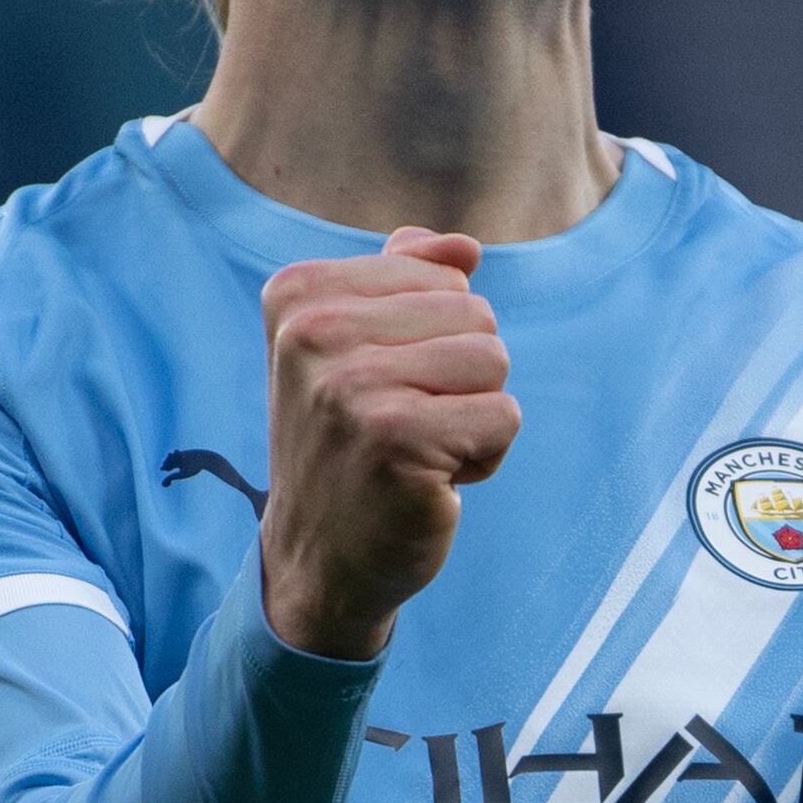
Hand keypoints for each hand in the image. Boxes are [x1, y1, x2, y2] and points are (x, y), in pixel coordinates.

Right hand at [256, 227, 520, 659]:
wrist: (320, 557)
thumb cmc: (350, 444)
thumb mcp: (358, 349)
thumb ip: (405, 282)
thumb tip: (464, 246)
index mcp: (299, 293)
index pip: (444, 273)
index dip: (436, 335)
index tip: (385, 384)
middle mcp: (313, 331)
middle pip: (475, 312)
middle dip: (461, 376)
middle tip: (404, 425)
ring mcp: (350, 386)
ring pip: (493, 359)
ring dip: (474, 414)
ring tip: (419, 449)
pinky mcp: (394, 440)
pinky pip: (503, 417)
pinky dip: (484, 456)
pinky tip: (431, 480)